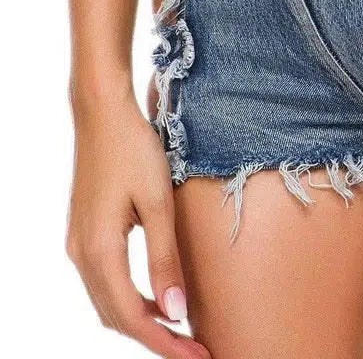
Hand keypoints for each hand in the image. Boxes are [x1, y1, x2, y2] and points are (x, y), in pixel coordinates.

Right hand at [66, 80, 210, 358]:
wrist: (103, 113)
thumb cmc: (134, 151)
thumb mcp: (158, 204)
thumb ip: (165, 259)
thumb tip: (176, 311)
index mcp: (98, 251)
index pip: (131, 318)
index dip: (164, 344)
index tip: (198, 358)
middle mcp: (81, 255)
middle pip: (115, 316)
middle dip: (156, 339)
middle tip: (196, 351)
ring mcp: (79, 244)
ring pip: (109, 301)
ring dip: (143, 321)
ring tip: (182, 333)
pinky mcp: (86, 232)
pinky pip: (106, 280)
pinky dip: (131, 297)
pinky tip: (158, 297)